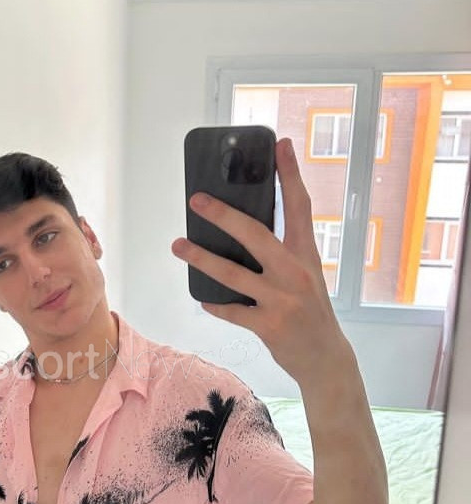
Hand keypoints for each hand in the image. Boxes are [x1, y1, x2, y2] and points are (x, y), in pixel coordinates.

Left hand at [171, 137, 349, 386]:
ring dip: (201, 258)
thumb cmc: (311, 312)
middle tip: (196, 199)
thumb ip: (283, 255)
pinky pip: (232, 310)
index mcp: (306, 255)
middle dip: (223, 215)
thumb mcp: (306, 277)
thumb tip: (242, 231)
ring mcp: (281, 300)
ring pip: (233, 273)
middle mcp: (295, 273)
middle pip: (255, 234)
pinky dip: (216, 305)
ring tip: (178, 245)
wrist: (326, 358)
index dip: (290, 175)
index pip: (300, 207)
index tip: (279, 145)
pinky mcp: (269, 325)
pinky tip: (203, 299)